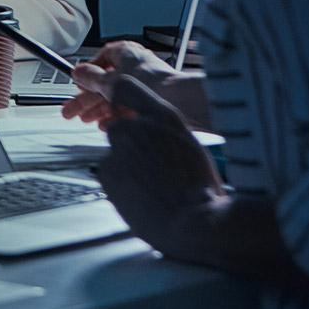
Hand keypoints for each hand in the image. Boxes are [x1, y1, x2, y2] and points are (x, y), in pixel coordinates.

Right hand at [62, 41, 208, 130]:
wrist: (181, 101)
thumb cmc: (152, 84)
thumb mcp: (111, 81)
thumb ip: (91, 77)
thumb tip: (77, 72)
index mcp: (125, 52)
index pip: (100, 59)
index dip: (87, 74)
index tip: (78, 85)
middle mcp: (135, 65)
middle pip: (105, 81)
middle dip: (88, 97)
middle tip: (72, 110)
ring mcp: (144, 82)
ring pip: (116, 95)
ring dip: (99, 108)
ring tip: (87, 119)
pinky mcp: (151, 99)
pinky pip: (128, 106)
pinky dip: (116, 114)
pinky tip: (107, 124)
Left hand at [97, 74, 226, 262]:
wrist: (195, 221)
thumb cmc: (201, 189)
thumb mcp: (190, 145)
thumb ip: (165, 132)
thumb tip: (154, 132)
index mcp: (164, 116)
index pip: (125, 87)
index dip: (118, 96)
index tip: (117, 104)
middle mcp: (138, 127)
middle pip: (118, 126)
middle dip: (129, 143)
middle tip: (149, 166)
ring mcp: (119, 149)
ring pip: (115, 153)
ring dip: (127, 166)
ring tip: (152, 186)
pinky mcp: (107, 172)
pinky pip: (109, 174)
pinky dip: (120, 184)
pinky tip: (141, 195)